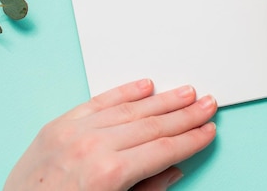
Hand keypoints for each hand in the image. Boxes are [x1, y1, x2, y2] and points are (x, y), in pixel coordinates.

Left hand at [4, 79, 216, 190]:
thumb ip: (146, 190)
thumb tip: (173, 168)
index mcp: (110, 175)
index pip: (163, 148)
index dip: (190, 139)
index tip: (208, 130)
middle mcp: (93, 146)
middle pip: (152, 124)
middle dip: (184, 115)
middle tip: (207, 104)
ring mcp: (74, 131)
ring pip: (129, 109)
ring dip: (162, 100)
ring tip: (185, 92)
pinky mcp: (58, 124)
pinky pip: (97, 101)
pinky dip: (123, 92)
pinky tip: (145, 85)